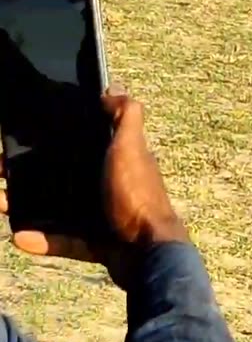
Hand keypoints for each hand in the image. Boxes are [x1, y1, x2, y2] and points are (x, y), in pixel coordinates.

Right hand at [1, 91, 187, 286]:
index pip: (80, 145)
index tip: (20, 143)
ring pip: (56, 208)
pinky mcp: (96, 243)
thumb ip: (126, 116)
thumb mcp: (131, 148)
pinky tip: (20, 237)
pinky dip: (42, 240)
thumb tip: (113, 89)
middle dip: (29, 176)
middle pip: (62, 177)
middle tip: (2, 175)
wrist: (147, 252)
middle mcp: (110, 185)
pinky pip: (62, 240)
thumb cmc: (137, 195)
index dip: (52, 142)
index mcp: (117, 160)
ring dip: (26, 206)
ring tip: (2, 201)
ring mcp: (104, 215)